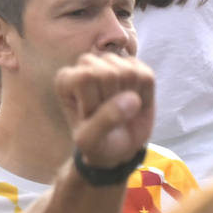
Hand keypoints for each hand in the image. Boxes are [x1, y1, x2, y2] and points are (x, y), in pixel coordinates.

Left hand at [56, 53, 154, 168]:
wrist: (117, 148)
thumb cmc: (97, 143)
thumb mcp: (90, 141)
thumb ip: (104, 121)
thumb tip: (131, 99)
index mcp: (66, 79)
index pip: (86, 77)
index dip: (95, 103)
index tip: (90, 116)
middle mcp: (86, 65)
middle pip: (109, 73)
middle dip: (113, 100)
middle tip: (108, 113)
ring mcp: (111, 63)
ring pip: (129, 72)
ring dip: (130, 97)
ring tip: (120, 108)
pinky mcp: (134, 67)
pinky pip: (146, 76)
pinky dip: (145, 95)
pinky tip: (133, 103)